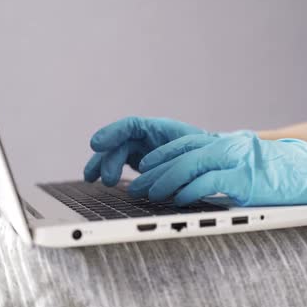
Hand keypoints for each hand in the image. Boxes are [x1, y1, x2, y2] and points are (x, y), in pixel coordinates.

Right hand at [84, 117, 206, 186]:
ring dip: (101, 165)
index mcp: (161, 129)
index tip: (96, 144)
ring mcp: (142, 148)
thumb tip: (164, 178)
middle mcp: (148, 136)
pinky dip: (107, 170)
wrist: (214, 160)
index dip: (112, 132)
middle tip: (106, 180)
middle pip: (120, 142)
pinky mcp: (139, 160)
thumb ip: (181, 163)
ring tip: (92, 179)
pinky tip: (97, 181)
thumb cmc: (207, 156)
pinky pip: (118, 162)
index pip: (132, 125)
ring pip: (115, 152)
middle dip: (108, 159)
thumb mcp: (197, 157)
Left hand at [128, 133, 306, 209]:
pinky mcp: (249, 177)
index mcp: (231, 141)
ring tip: (148, 193)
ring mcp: (240, 159)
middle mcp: (232, 144)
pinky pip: (211, 181)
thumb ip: (230, 166)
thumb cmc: (291, 173)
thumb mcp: (254, 164)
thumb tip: (204, 179)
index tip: (144, 167)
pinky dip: (190, 189)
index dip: (162, 154)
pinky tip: (178, 198)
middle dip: (156, 169)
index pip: (187, 143)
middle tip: (138, 184)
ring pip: (191, 163)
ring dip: (165, 179)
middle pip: (183, 151)